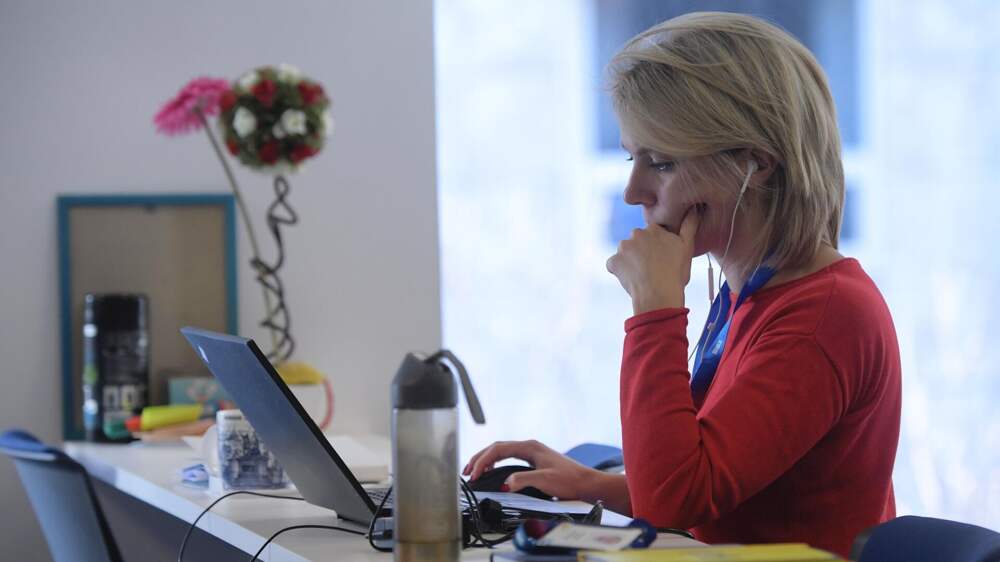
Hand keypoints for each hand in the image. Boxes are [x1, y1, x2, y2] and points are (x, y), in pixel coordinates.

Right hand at [463, 440, 600, 500]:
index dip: (482, 461)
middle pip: (497, 448)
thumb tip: (504, 484)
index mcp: (529, 447)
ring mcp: (531, 453)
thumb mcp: (544, 481)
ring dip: (486, 460)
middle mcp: (529, 447)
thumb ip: (522, 480)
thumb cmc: (570, 480)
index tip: (474, 474)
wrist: (586, 484)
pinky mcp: (533, 461)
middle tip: (466, 472)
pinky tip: (492, 472)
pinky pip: (508, 458)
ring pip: (501, 452)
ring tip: (474, 471)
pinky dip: (496, 464)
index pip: (498, 449)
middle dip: (479, 458)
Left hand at [606, 206, 701, 313]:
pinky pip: (614, 265)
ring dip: (630, 261)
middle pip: (637, 242)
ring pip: (626, 253)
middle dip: (642, 252)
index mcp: (654, 229)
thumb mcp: (687, 247)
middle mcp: (636, 233)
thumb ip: (689, 225)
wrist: (659, 295)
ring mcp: (623, 247)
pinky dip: (619, 272)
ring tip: (642, 275)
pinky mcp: (613, 261)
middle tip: (652, 268)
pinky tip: (631, 280)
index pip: (653, 235)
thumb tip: (694, 208)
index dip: (658, 248)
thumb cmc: (676, 273)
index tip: (663, 259)